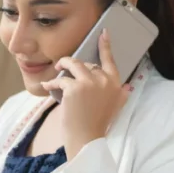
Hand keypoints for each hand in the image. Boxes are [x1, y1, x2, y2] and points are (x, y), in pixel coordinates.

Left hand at [41, 30, 131, 159]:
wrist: (86, 139)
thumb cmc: (97, 125)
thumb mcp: (115, 108)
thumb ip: (120, 95)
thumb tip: (127, 86)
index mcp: (115, 84)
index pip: (110, 60)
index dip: (105, 46)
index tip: (103, 33)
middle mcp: (104, 80)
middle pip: (86, 64)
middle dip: (74, 66)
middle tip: (63, 70)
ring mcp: (89, 82)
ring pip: (72, 64)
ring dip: (62, 66)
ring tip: (55, 72)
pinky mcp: (74, 87)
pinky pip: (60, 79)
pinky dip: (51, 83)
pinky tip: (46, 85)